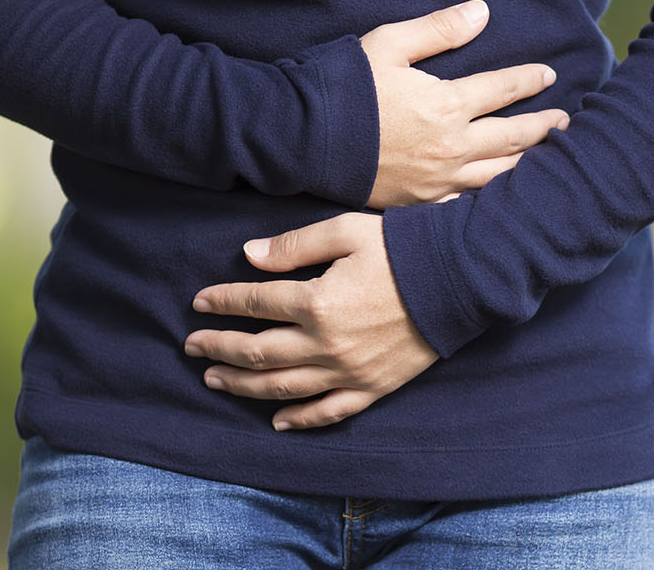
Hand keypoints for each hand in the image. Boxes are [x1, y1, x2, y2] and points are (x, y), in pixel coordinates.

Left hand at [186, 213, 438, 430]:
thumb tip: (249, 255)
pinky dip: (301, 420)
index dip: (223, 303)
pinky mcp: (373, 387)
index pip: (255, 304)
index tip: (200, 302)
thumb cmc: (403, 248)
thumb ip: (295, 246)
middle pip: (258, 352)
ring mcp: (349, 371)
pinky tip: (277, 421)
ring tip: (215, 379)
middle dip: (220, 348)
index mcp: (317, 301)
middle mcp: (327, 344)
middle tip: (192, 345)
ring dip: (243, 386)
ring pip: (284, 387)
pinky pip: (330, 411)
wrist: (461, 280)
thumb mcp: (346, 232)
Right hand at [360, 0, 567, 208]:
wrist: (303, 140)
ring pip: (499, 175)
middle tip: (566, 123)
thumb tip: (482, 12)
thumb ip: (439, 30)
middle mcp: (451, 147)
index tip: (548, 76)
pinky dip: (496, 197)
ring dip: (529, 163)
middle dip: (543, 127)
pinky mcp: (421, 203)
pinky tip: (507, 195)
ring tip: (550, 158)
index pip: (502, 90)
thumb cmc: (343, 88)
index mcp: (446, 105)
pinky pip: (470, 203)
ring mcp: (438, 180)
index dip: (528, 81)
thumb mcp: (389, 45)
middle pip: (512, 137)